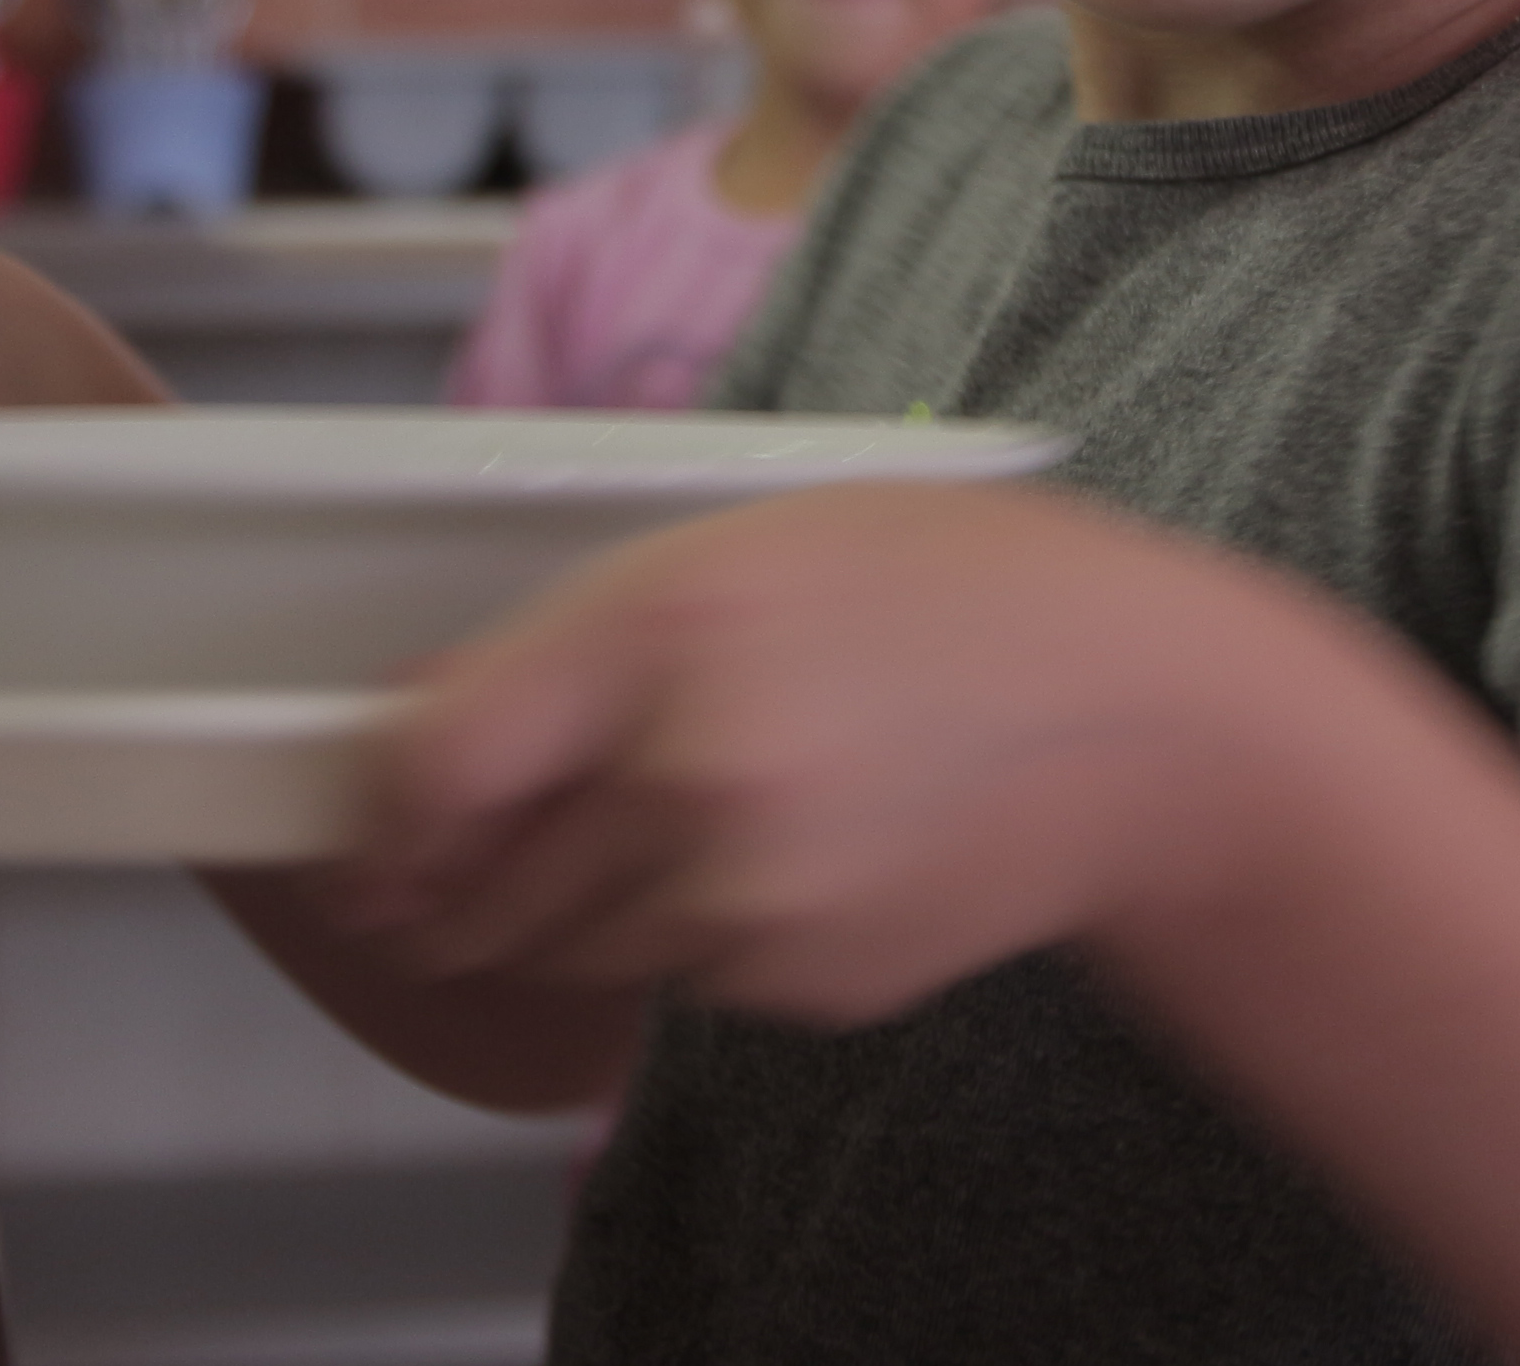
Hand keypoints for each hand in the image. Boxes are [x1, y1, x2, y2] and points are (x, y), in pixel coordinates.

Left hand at [336, 482, 1393, 1027]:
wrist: (1151, 723)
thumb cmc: (957, 589)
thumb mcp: (753, 540)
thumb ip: (590, 632)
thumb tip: (435, 719)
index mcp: (664, 624)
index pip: (439, 763)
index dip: (382, 812)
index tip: (368, 824)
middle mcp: (692, 772)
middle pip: (485, 888)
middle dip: (448, 889)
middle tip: (435, 871)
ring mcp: (752, 896)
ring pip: (576, 948)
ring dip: (566, 916)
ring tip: (646, 836)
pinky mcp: (807, 980)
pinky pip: (687, 976)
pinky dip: (691, 937)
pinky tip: (776, 856)